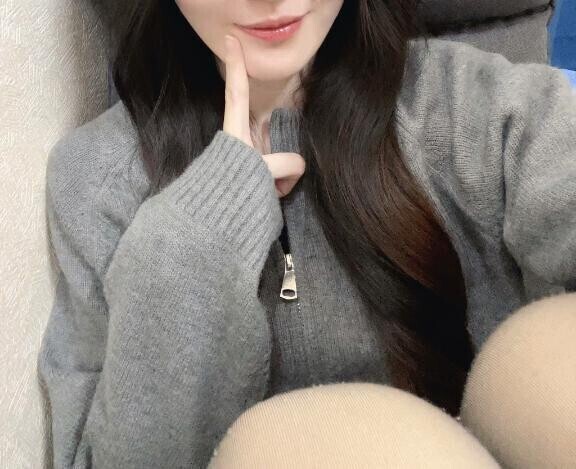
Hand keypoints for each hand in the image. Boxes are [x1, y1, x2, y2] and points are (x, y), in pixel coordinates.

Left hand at [223, 34, 305, 197]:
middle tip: (273, 185)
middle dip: (279, 168)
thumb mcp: (261, 174)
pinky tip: (270, 199)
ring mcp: (250, 159)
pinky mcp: (256, 177)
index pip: (237, 92)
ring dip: (279, 181)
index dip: (236, 66)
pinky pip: (280, 178)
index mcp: (235, 133)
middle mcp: (242, 142)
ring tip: (266, 195)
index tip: (231, 41)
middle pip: (277, 141)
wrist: (214, 225)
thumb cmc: (231, 194)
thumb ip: (284, 164)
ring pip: (283, 163)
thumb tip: (297, 166)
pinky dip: (278, 190)